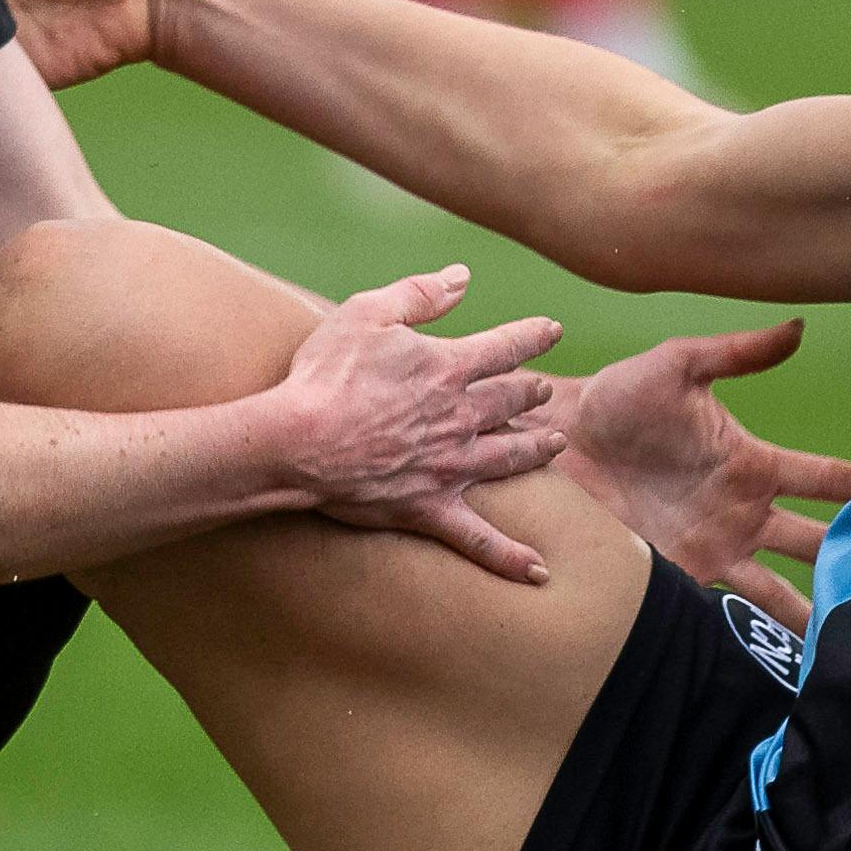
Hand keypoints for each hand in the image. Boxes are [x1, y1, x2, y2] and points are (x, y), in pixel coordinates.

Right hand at [271, 264, 566, 581]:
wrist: (296, 442)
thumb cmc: (325, 375)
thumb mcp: (368, 314)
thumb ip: (420, 294)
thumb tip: (464, 278)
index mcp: (448, 368)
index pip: (506, 348)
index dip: (533, 337)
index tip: (553, 331)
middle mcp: (460, 418)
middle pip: (512, 401)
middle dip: (533, 392)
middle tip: (546, 390)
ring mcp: (450, 466)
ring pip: (510, 457)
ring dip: (536, 448)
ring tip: (554, 443)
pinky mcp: (430, 506)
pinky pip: (478, 539)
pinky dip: (509, 557)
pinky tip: (538, 572)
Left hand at [550, 321, 850, 627]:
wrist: (556, 444)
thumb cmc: (617, 399)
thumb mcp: (679, 366)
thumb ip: (737, 354)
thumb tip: (799, 328)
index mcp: (754, 465)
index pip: (826, 480)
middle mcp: (746, 514)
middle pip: (818, 544)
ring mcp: (718, 550)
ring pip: (783, 590)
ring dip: (817, 613)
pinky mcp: (683, 578)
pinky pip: (730, 611)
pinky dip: (758, 637)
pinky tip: (786, 664)